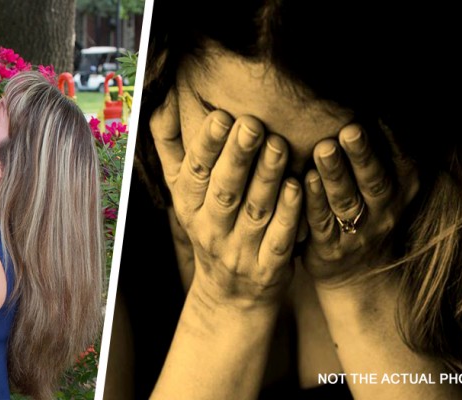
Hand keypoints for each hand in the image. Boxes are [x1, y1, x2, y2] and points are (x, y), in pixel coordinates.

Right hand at [150, 92, 301, 307]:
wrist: (229, 294)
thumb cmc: (208, 225)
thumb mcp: (182, 191)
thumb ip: (171, 146)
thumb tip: (163, 100)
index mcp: (189, 206)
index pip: (195, 173)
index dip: (207, 146)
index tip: (222, 116)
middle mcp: (211, 229)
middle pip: (224, 190)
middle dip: (237, 157)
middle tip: (253, 124)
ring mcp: (240, 251)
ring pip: (254, 211)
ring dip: (266, 178)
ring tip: (279, 145)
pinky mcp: (268, 268)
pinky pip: (278, 240)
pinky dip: (288, 214)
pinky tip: (298, 187)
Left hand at [302, 123, 418, 284]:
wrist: (358, 274)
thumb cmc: (367, 211)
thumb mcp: (386, 182)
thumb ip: (379, 148)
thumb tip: (370, 98)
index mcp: (402, 187)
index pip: (401, 160)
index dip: (392, 138)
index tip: (378, 113)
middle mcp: (385, 209)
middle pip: (374, 179)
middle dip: (362, 153)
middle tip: (350, 128)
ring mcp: (359, 231)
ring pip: (346, 200)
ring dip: (335, 173)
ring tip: (323, 148)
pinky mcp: (330, 247)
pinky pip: (321, 222)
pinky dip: (313, 201)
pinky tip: (303, 180)